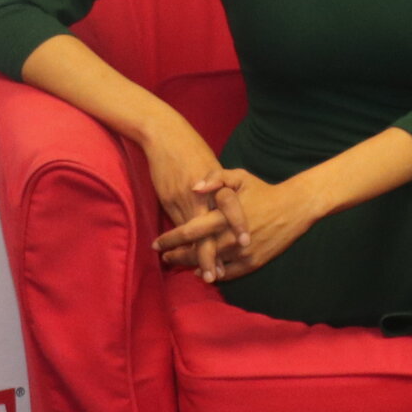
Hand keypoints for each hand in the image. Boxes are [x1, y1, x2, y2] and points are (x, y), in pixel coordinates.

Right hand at [137, 113, 236, 276]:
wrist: (166, 137)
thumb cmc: (192, 152)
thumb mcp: (212, 167)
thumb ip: (222, 188)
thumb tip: (230, 211)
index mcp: (219, 183)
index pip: (230, 205)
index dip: (237, 224)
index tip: (245, 243)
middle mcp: (203, 194)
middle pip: (212, 227)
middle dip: (215, 252)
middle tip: (221, 274)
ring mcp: (185, 198)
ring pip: (194, 234)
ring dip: (199, 255)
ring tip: (206, 274)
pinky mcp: (170, 200)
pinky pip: (178, 227)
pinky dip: (182, 244)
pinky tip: (183, 258)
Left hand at [154, 170, 317, 284]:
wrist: (294, 208)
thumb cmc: (262, 190)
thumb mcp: (239, 176)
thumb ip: (215, 178)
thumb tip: (194, 188)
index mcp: (223, 217)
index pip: (189, 231)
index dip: (170, 239)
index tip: (155, 244)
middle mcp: (229, 238)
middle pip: (195, 253)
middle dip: (176, 256)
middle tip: (164, 257)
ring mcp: (241, 253)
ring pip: (209, 265)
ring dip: (192, 266)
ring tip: (179, 264)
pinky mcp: (252, 263)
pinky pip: (227, 274)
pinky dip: (213, 274)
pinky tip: (203, 272)